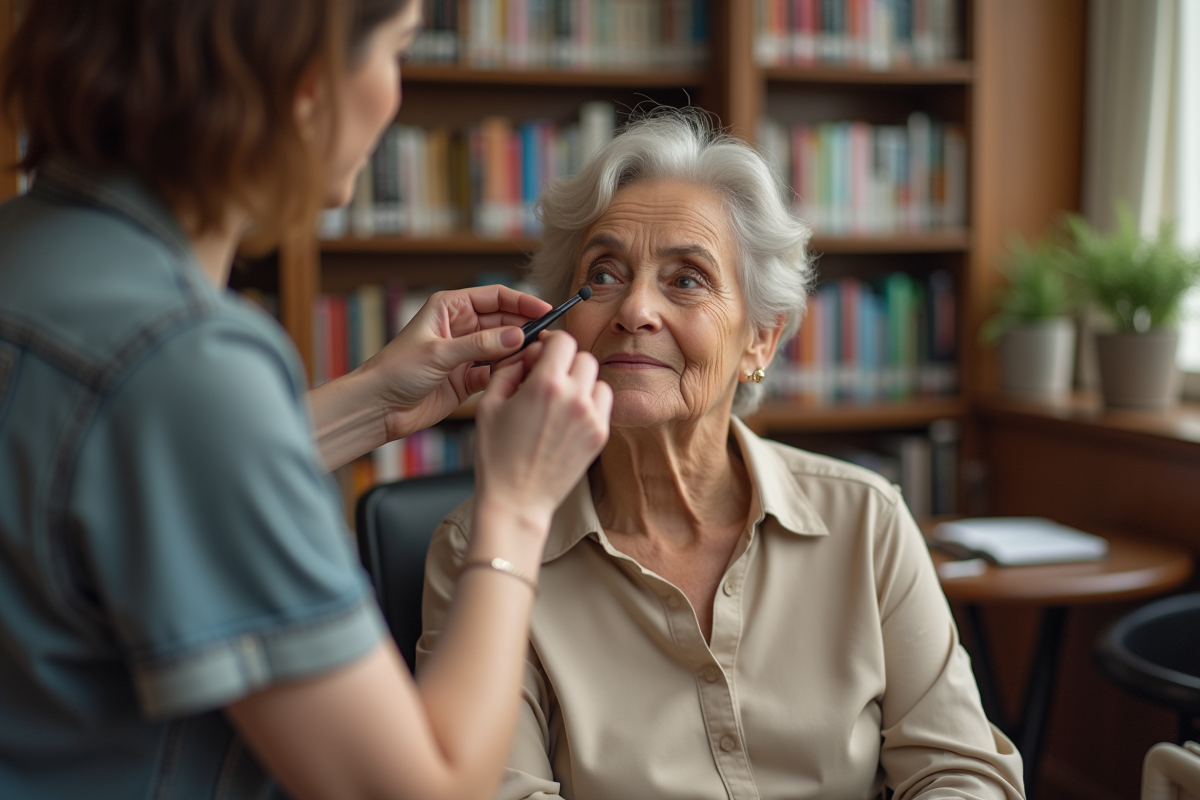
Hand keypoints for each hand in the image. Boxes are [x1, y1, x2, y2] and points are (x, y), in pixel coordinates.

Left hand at [361, 286, 551, 440]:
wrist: (378, 408)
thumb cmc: (395, 371)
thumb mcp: (439, 353)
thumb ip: (480, 345)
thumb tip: (517, 336)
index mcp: (450, 308)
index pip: (495, 297)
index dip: (522, 303)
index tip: (546, 311)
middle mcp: (460, 327)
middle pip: (504, 322)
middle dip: (526, 329)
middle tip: (549, 340)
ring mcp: (465, 353)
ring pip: (503, 347)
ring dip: (519, 353)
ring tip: (538, 359)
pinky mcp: (467, 377)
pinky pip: (496, 370)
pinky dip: (508, 373)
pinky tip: (520, 376)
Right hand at [474, 331, 612, 524]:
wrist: (517, 499)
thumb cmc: (496, 455)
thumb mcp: (488, 404)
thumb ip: (509, 370)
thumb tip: (527, 353)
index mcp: (545, 385)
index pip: (564, 341)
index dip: (551, 343)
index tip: (542, 354)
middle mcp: (574, 398)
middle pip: (584, 357)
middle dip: (565, 363)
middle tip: (548, 378)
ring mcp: (592, 418)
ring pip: (597, 380)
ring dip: (581, 383)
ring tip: (559, 401)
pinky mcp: (600, 436)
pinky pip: (603, 404)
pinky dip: (590, 403)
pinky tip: (568, 417)